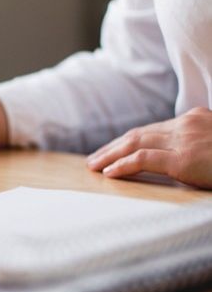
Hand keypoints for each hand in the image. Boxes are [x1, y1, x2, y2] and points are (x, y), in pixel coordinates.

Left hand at [87, 107, 211, 188]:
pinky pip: (143, 159)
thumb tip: (183, 158)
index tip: (114, 149)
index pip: (153, 129)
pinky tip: (108, 172)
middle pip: (139, 134)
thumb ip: (196, 144)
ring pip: (135, 143)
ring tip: (94, 165)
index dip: (129, 140)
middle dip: (113, 147)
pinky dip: (122, 165)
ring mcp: (184, 139)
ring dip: (110, 155)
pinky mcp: (184, 158)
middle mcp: (186, 124)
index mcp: (195, 118)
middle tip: (94, 158)